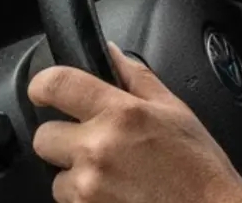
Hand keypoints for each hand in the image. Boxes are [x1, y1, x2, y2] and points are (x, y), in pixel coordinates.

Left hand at [29, 43, 241, 202]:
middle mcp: (99, 148)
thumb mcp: (174, 109)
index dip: (43, 85)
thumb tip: (110, 53)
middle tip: (90, 143)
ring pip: (56, 177)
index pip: (57, 84)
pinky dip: (86, 199)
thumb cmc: (198, 166)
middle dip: (62, 138)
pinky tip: (116, 193)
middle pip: (44, 136)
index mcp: (120, 113)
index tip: (44, 90)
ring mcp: (91, 187)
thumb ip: (135, 77)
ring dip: (75, 175)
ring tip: (111, 175)